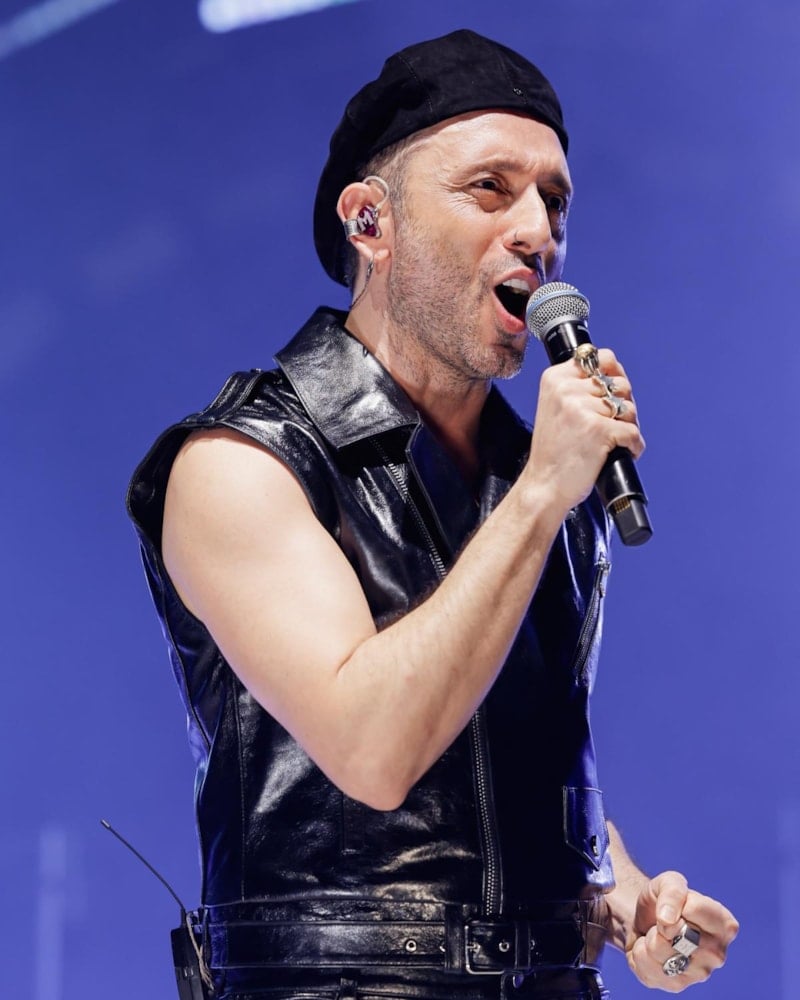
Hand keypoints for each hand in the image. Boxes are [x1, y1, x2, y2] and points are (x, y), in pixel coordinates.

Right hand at [524, 348, 644, 516]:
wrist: (544, 485)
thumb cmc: (555, 451)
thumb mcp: (556, 407)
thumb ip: (578, 387)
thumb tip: (618, 375)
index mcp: (555, 378)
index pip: (601, 356)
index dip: (614, 374)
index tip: (611, 394)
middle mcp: (566, 388)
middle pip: (620, 384)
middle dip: (622, 406)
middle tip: (610, 425)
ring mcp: (582, 408)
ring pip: (629, 408)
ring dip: (628, 426)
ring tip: (612, 441)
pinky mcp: (598, 429)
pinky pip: (633, 431)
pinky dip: (633, 446)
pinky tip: (621, 453)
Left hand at [625, 870, 738, 991]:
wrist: (646, 922)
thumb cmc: (663, 901)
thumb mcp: (669, 882)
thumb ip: (673, 892)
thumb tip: (667, 919)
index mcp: (724, 925)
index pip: (693, 909)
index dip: (673, 903)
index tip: (673, 906)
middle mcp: (717, 954)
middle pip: (676, 933)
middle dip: (660, 923)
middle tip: (664, 923)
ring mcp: (698, 973)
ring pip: (658, 950)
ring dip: (648, 938)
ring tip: (658, 936)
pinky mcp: (676, 985)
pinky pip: (646, 967)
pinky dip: (639, 954)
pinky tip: (650, 951)